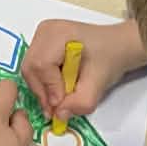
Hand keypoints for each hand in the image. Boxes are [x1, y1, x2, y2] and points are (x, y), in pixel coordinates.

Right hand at [21, 18, 146, 118]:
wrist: (116, 46)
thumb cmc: (110, 58)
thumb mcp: (99, 83)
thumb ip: (80, 102)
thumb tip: (59, 115)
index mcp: (59, 33)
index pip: (42, 65)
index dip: (49, 88)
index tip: (60, 105)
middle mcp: (45, 30)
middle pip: (31, 68)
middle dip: (43, 91)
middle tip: (57, 108)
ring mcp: (40, 35)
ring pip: (30, 70)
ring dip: (43, 89)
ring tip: (60, 99)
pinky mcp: (39, 43)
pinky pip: (33, 68)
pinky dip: (43, 83)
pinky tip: (58, 87)